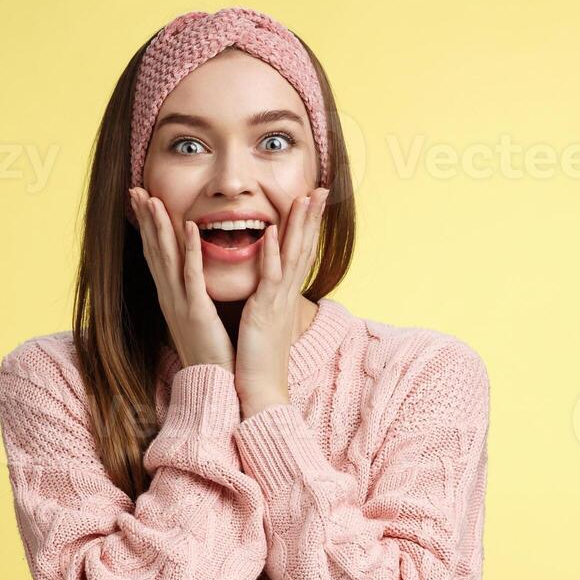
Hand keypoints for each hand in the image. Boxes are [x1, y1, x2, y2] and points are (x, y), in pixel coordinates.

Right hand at [131, 188, 234, 370]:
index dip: (148, 227)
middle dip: (145, 219)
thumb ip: (194, 295)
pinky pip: (191, 276)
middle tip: (135, 190)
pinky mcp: (197, 313)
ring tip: (151, 199)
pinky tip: (187, 227)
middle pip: (153, 251)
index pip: (156, 255)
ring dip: (159, 227)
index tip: (142, 200)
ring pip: (166, 258)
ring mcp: (181, 304)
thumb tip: (193, 277)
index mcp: (172, 297)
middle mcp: (170, 298)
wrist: (216, 385)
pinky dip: (189, 250)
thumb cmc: (212, 353)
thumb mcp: (199, 317)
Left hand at [234, 186, 327, 417]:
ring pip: (293, 256)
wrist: (259, 391)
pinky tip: (274, 232)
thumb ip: (265, 300)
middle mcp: (287, 294)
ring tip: (305, 198)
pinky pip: (270, 278)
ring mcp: (278, 302)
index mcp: (284, 296)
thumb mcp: (264, 322)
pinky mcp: (265, 312)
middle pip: (304, 248)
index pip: (301, 254)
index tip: (313, 201)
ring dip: (299, 226)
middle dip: (312, 217)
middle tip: (321, 189)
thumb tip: (264, 289)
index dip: (308, 226)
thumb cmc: (258, 359)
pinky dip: (273, 253)